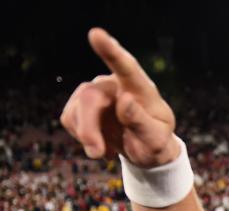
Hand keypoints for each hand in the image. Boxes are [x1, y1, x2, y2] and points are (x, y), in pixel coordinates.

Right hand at [60, 28, 179, 166]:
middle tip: (96, 154)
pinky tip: (100, 143)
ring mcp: (95, 92)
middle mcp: (114, 84)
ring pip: (75, 110)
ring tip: (105, 153)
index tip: (96, 34)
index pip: (126, 67)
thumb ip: (142, 122)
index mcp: (141, 88)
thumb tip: (124, 101)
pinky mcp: (79, 104)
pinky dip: (82, 138)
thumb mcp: (156, 140)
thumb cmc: (155, 142)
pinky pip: (69, 119)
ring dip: (86, 136)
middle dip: (89, 129)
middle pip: (89, 97)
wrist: (144, 150)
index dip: (110, 50)